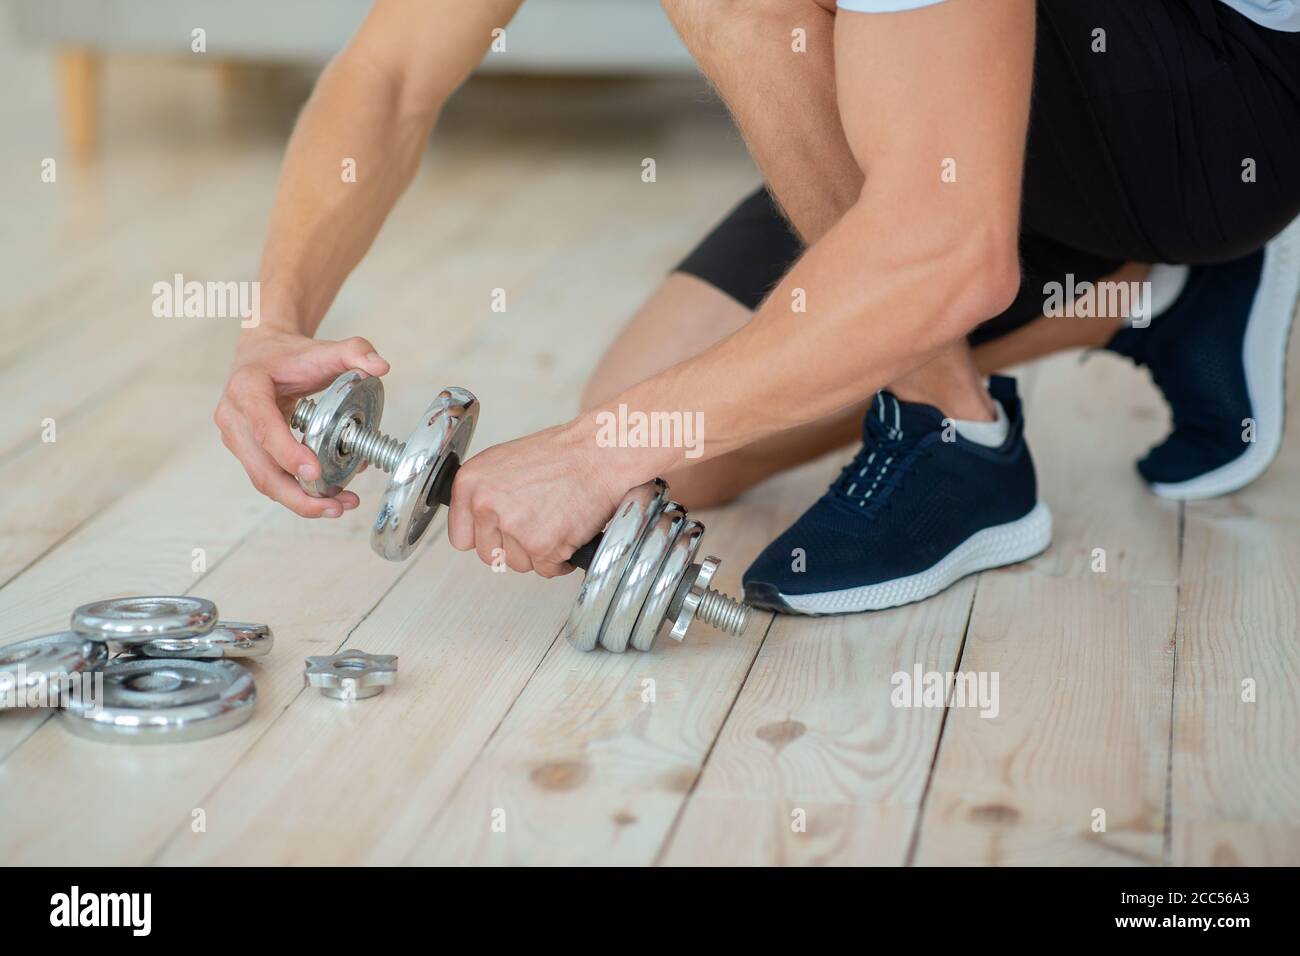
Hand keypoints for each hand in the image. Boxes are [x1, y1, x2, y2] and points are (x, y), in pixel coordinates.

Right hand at [214, 328, 389, 516]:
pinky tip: (326, 498)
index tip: (314, 471)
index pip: (264, 427)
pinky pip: (270, 479)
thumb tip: (381, 366)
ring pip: (264, 481)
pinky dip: (296, 493)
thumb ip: (355, 351)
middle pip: (261, 468)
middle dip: (299, 494)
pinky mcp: (246, 452)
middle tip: (335, 505)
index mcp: (246, 388)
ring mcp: (236, 438)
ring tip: (338, 506)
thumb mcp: (324, 348)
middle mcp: (234, 417)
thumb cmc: (289, 355)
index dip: (287, 453)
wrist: (263, 353)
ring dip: (300, 501)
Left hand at [447, 422, 629, 577]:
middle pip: (489, 554)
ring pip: (518, 564)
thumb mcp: (506, 463)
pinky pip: (547, 570)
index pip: (460, 537)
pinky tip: (568, 532)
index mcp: (470, 482)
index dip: (485, 536)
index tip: (501, 532)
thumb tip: (479, 524)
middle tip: (537, 522)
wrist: (600, 454)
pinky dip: (561, 559)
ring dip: (539, 553)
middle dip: (514, 546)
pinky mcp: (542, 546)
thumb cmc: (562, 455)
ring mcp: (514, 527)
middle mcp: (486, 505)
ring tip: (555, 521)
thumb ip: (485, 495)